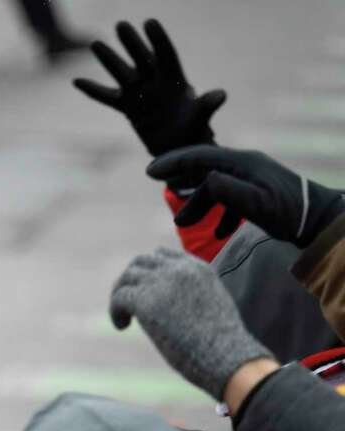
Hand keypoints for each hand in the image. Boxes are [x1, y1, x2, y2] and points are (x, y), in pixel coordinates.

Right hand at [74, 19, 224, 166]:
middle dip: (131, 43)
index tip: (149, 23)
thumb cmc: (193, 130)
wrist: (179, 147)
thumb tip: (220, 95)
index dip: (158, 40)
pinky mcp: (127, 108)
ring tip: (95, 43)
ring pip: (121, 73)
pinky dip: (92, 90)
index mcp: (175, 80)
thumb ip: (207, 105)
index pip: (165, 55)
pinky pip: (106, 97)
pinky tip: (76, 80)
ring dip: (108, 59)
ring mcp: (139, 93)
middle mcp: (155, 82)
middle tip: (121, 25)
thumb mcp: (200, 118)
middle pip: (141, 59)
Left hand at [110, 247, 272, 399]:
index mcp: (199, 269)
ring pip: (126, 277)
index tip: (145, 290)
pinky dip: (115, 311)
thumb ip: (192, 296)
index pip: (163, 255)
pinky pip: (119, 297)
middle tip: (128, 303)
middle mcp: (180, 270)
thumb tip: (170, 308)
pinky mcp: (146, 301)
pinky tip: (122, 326)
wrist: (226, 356)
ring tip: (124, 317)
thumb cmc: (221, 344)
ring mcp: (162, 283)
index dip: (148, 271)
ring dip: (119, 295)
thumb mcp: (211, 307)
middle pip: (141, 262)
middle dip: (130, 280)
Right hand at [147, 145, 344, 245]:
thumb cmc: (289, 213)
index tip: (149, 171)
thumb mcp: (256, 204)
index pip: (200, 157)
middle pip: (204, 169)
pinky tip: (218, 234)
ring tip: (182, 225)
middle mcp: (245, 165)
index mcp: (242, 163)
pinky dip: (220, 215)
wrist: (320, 221)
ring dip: (198, 205)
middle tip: (159, 188)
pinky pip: (230, 199)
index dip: (173, 162)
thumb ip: (228, 191)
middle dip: (181, 182)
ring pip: (215, 186)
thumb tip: (204, 179)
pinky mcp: (258, 193)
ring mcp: (252, 178)